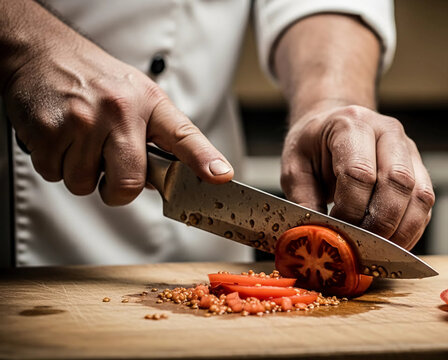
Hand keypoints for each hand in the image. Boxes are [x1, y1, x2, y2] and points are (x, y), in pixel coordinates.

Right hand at [2, 16, 232, 205]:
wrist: (43, 53)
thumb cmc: (96, 81)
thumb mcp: (140, 96)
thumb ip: (159, 136)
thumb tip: (169, 180)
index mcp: (148, 104)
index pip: (184, 136)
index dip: (204, 159)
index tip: (220, 175)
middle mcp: (119, 111)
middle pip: (127, 183)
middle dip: (117, 191)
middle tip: (110, 172)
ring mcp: (82, 121)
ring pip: (84, 184)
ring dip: (80, 174)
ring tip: (81, 142)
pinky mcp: (48, 130)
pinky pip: (54, 173)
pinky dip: (55, 165)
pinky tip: (60, 139)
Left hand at [281, 104, 434, 249]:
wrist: (332, 124)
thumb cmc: (313, 145)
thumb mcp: (294, 167)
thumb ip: (303, 201)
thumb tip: (317, 237)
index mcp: (352, 125)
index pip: (360, 173)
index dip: (350, 209)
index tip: (337, 230)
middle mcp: (387, 132)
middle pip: (398, 182)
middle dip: (380, 223)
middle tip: (361, 245)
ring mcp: (408, 149)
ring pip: (420, 195)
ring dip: (402, 231)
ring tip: (379, 251)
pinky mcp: (419, 169)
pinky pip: (425, 204)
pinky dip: (411, 230)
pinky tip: (392, 244)